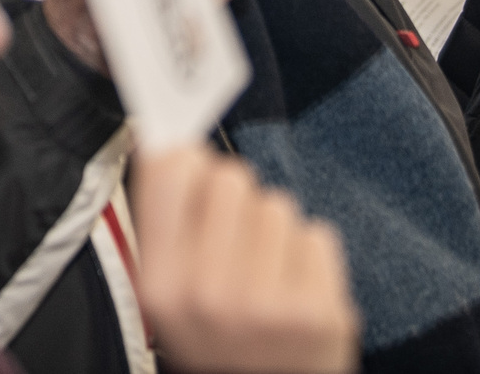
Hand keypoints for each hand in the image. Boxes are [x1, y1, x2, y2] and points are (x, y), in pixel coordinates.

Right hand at [130, 147, 358, 373]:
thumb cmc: (217, 341)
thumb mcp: (169, 294)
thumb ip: (164, 221)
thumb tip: (164, 138)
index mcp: (160, 287)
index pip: (169, 170)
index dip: (186, 159)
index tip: (192, 168)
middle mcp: (208, 296)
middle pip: (231, 178)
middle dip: (236, 201)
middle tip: (235, 243)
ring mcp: (267, 306)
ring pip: (277, 205)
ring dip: (275, 232)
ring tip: (267, 275)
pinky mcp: (319, 313)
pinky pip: (316, 235)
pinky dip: (310, 257)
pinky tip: (296, 290)